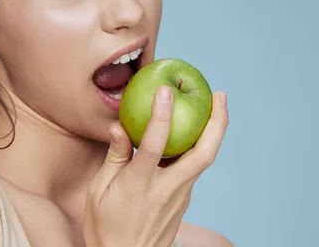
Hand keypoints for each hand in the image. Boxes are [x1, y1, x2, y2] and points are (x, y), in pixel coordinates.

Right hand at [83, 86, 228, 246]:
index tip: (165, 92)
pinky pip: (194, 168)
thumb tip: (120, 126)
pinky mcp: (184, 200)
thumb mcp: (98, 192)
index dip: (161, 117)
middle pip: (202, 155)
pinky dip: (199, 146)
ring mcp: (180, 196)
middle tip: (220, 95)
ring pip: (203, 160)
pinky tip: (195, 131)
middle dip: (216, 123)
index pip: (154, 146)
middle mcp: (166, 190)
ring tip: (216, 105)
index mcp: (139, 186)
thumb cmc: (105, 227)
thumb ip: (114, 157)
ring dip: (214, 132)